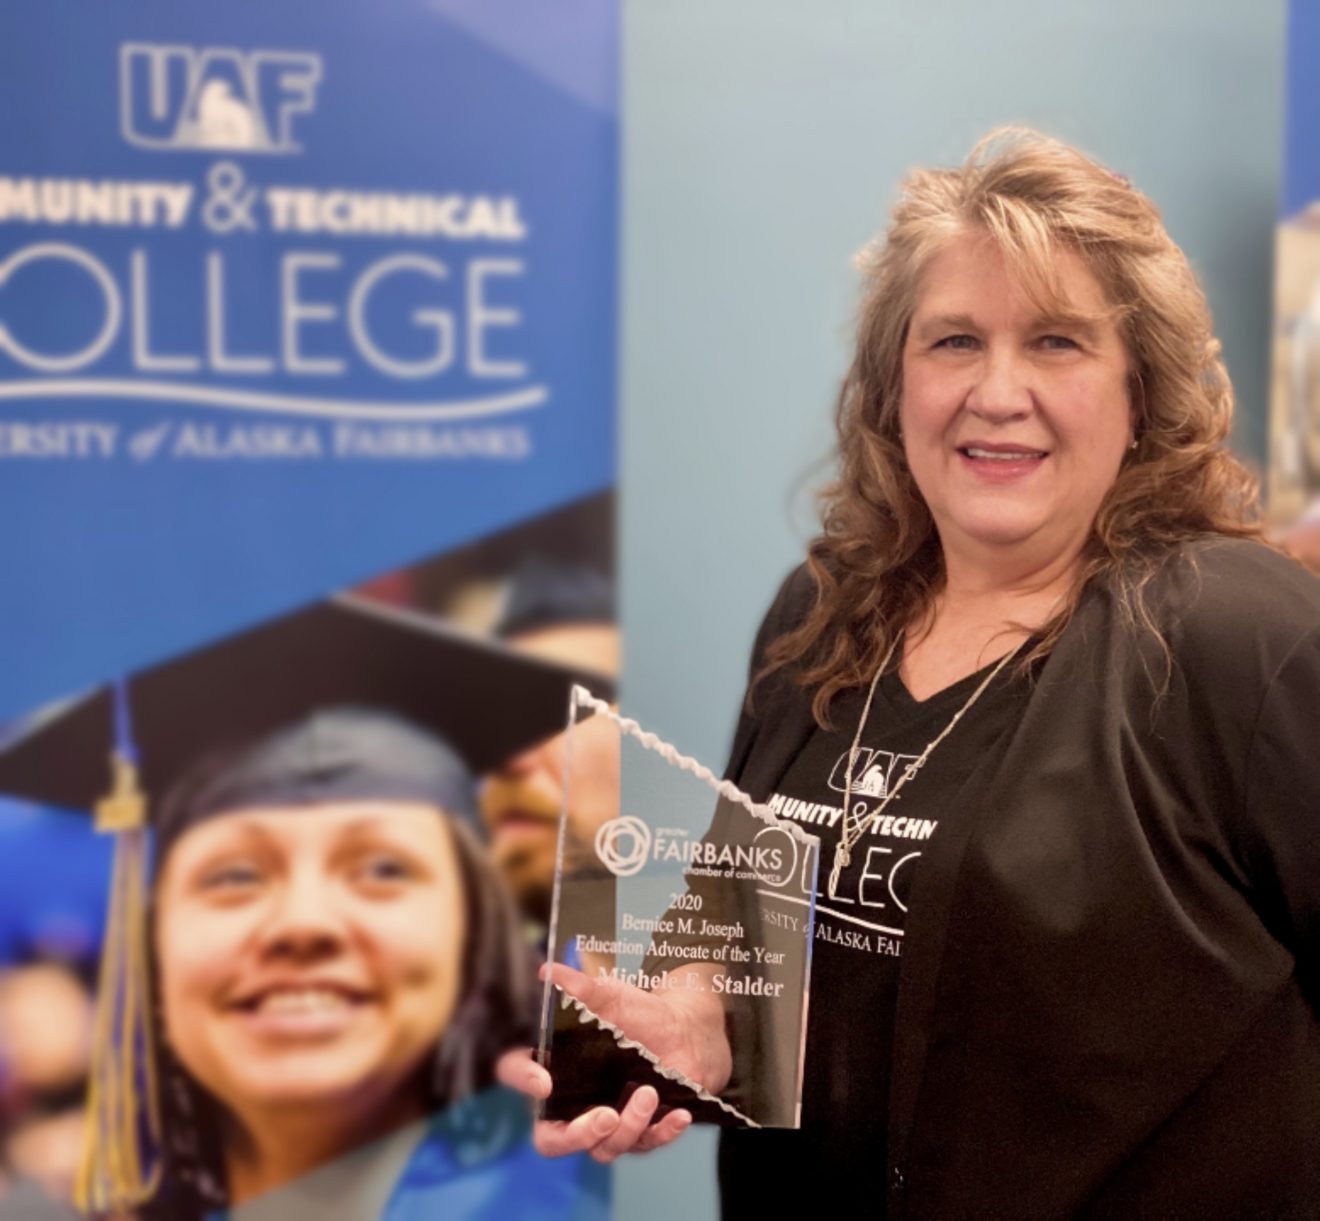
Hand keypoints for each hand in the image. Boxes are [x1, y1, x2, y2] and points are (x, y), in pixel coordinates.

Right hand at [496, 961, 731, 1161]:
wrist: (683, 1028)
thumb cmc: (636, 1012)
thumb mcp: (609, 996)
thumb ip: (578, 987)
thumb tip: (548, 971)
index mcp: (553, 1065)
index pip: (517, 1073)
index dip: (522, 1080)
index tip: (543, 1081)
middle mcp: (571, 1101)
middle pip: (552, 1140)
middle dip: (576, 1136)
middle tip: (605, 1117)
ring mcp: (604, 1122)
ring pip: (603, 1148)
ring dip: (628, 1126)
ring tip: (648, 1092)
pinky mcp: (639, 1132)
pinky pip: (645, 1145)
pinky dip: (662, 1133)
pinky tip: (677, 1116)